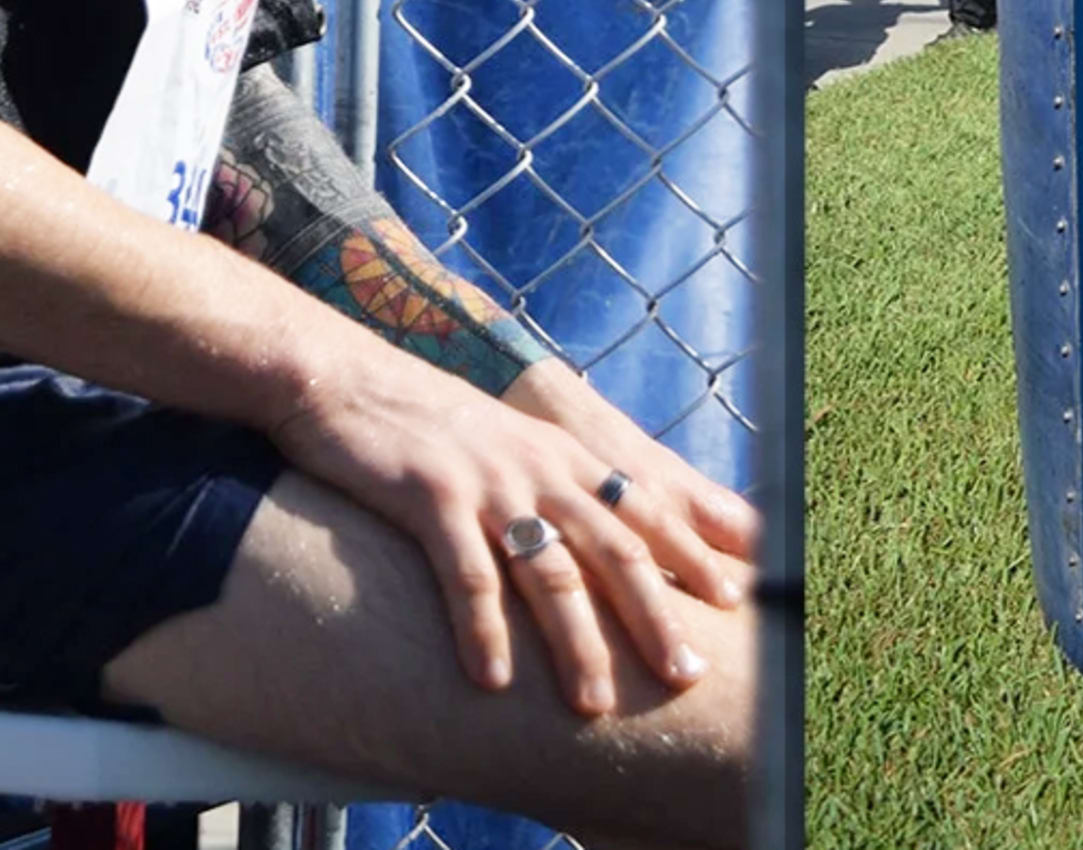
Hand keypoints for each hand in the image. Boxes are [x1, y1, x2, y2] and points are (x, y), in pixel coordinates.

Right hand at [271, 352, 715, 717]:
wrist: (346, 377)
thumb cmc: (432, 426)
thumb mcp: (513, 445)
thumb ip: (562, 485)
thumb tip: (607, 532)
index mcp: (566, 456)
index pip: (648, 511)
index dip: (695, 555)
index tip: (737, 604)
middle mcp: (540, 468)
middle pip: (615, 550)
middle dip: (656, 615)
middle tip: (686, 676)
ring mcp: (488, 482)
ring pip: (548, 572)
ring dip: (576, 643)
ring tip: (594, 705)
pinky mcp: (430, 495)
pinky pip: (465, 573)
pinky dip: (482, 629)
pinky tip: (492, 680)